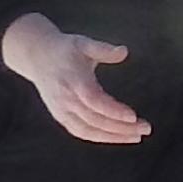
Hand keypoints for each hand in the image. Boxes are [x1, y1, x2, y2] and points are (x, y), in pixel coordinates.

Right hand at [0, 13, 147, 145]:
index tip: (133, 116)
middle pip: (94, 119)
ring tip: (136, 136)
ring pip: (87, 130)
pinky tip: (119, 137)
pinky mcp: (60, 116)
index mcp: (72, 80)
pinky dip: (100, 137)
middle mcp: (65, 99)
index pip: (94, 100)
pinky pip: (81, 132)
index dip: (113, 110)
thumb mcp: (83, 43)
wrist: (37, 57)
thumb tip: (123, 51)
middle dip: (121, 127)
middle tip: (145, 128)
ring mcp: (61, 110)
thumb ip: (103, 49)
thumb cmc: (64, 49)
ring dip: (113, 136)